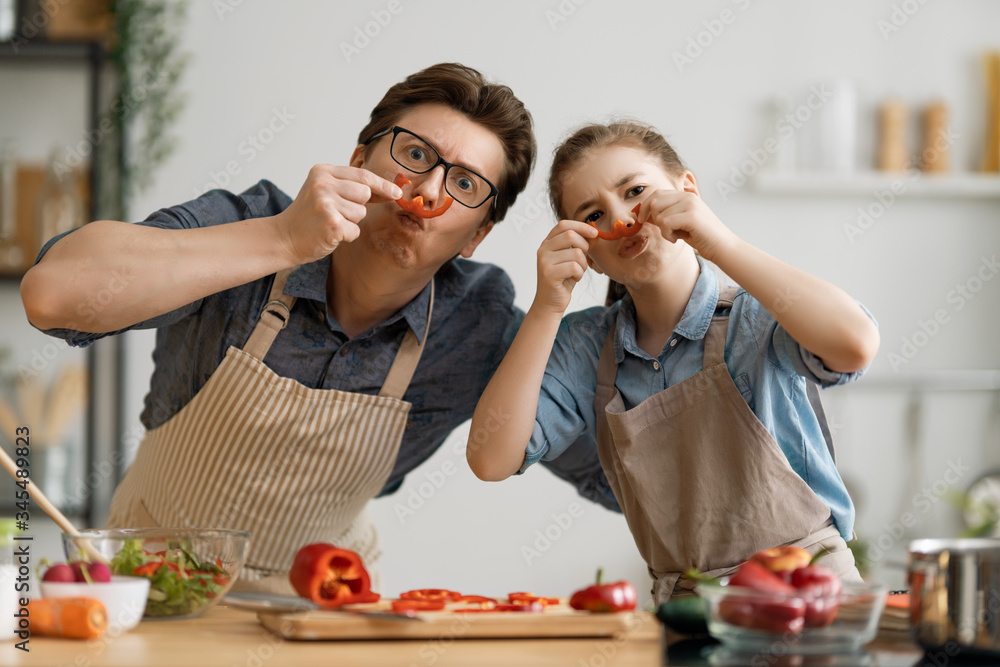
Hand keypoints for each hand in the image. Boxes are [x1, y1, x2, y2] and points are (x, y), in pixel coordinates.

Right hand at [276, 164, 402, 263]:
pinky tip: (329, 233)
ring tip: (330, 222)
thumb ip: (352, 186)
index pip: (362, 175)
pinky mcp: (331, 224)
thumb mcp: (325, 191)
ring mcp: (326, 204)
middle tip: (336, 213)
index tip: (397, 193)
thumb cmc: (309, 216)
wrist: (284, 237)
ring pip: (361, 213)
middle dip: (358, 206)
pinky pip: (355, 230)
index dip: (382, 185)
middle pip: (365, 193)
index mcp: (322, 172)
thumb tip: (390, 190)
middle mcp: (323, 184)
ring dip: (351, 222)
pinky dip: (346, 236)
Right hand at [534, 220, 597, 315]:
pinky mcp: (548, 274)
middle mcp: (543, 249)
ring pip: (575, 253)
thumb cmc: (563, 280)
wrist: (550, 302)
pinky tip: (574, 278)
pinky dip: (580, 274)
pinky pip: (574, 267)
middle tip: (584, 259)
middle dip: (584, 247)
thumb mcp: (574, 259)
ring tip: (577, 272)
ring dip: (583, 264)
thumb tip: (595, 232)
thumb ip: (582, 245)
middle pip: (570, 235)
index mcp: (547, 243)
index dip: (581, 226)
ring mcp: (544, 261)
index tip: (594, 233)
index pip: (563, 224)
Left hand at [640, 189, 736, 261]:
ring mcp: (690, 204)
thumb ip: (665, 215)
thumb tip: (642, 214)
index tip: (641, 219)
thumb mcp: (680, 223)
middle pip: (654, 201)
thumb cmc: (701, 236)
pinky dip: (667, 235)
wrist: (722, 247)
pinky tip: (676, 239)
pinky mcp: (691, 216)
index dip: (645, 206)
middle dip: (652, 218)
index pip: (656, 193)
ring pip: (659, 214)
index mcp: (685, 195)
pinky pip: (665, 223)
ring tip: (675, 235)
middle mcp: (687, 196)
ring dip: (662, 230)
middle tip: (664, 230)